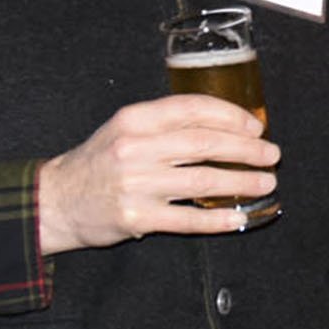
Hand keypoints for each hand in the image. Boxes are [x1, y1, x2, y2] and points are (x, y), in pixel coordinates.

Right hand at [37, 94, 277, 254]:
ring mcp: (136, 184)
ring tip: (266, 183)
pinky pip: (188, 218)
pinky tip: (239, 217)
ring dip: (242, 182)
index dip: (231, 116)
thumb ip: (167, 123)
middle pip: (204, 143)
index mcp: (135, 119)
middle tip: (272, 155)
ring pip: (203, 179)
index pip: (193, 109)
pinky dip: (218, 219)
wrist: (56, 200)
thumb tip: (226, 125)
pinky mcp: (137, 217)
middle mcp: (135, 148)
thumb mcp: (126, 129)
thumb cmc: (100, 161)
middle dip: (246, 149)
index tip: (255, 126)